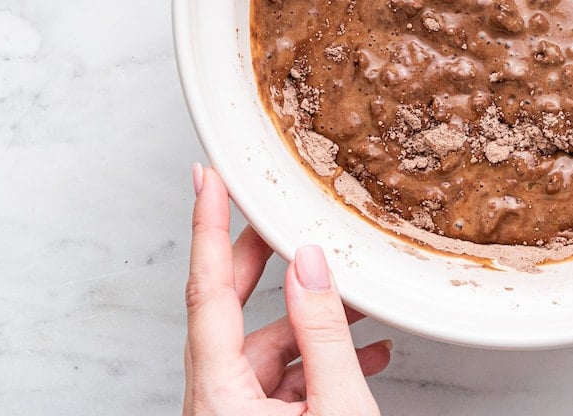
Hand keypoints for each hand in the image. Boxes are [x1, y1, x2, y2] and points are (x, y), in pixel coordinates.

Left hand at [183, 164, 389, 414]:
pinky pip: (280, 378)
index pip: (207, 290)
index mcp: (219, 394)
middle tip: (277, 215)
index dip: (209, 227)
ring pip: (265, 345)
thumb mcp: (337, 406)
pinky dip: (318, 358)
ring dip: (311, 321)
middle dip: (263, 259)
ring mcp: (232, 414)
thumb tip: (310, 266)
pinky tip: (365, 352)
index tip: (209, 180)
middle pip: (230, 308)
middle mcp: (214, 401)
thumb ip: (323, 333)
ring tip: (359, 300)